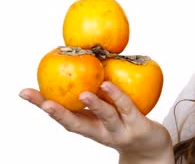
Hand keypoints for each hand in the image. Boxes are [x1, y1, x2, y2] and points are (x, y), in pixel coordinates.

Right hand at [19, 82, 173, 162]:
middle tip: (44, 103)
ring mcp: (119, 131)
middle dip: (58, 113)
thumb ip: (97, 95)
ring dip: (93, 105)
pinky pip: (127, 108)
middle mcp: (101, 132)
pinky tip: (108, 85)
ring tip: (83, 94)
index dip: (43, 106)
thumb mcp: (107, 112)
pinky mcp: (137, 126)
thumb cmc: (126, 124)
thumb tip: (84, 63)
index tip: (26, 93)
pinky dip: (117, 97)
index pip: (63, 116)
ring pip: (104, 117)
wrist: (151, 149)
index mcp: (90, 127)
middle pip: (76, 123)